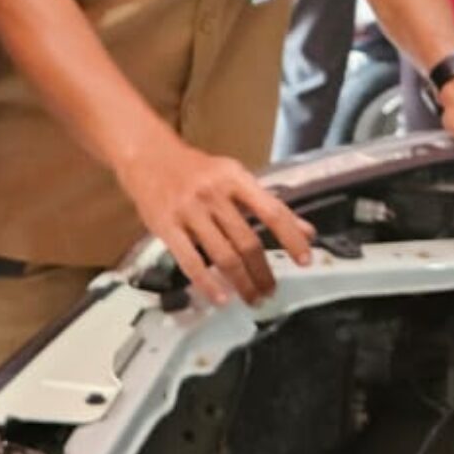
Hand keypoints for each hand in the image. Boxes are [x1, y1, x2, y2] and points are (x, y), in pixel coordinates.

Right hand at [115, 133, 314, 305]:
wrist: (147, 155)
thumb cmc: (195, 168)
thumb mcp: (234, 177)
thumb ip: (268, 204)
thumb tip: (306, 231)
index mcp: (235, 178)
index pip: (272, 212)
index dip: (291, 238)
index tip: (305, 260)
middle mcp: (214, 194)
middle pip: (247, 242)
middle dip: (263, 272)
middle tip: (271, 291)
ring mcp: (189, 211)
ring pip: (224, 256)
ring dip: (242, 283)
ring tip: (252, 298)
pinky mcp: (166, 227)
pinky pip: (191, 261)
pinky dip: (208, 284)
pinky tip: (221, 298)